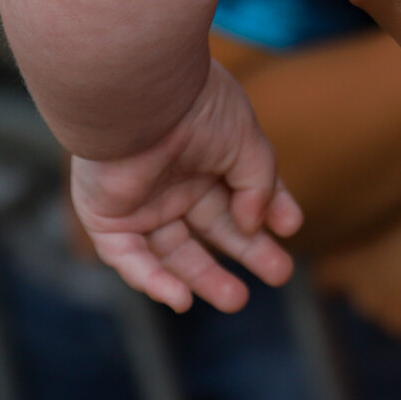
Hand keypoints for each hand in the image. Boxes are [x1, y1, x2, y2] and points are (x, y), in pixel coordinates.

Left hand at [69, 57, 303, 311]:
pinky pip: (129, 259)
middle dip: (247, 251)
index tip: (291, 227)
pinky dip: (152, 281)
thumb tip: (254, 225)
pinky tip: (181, 300)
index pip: (242, 191)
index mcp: (206, 155)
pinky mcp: (108, 219)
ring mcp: (141, 202)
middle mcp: (173, 180)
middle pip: (213, 228)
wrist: (140, 98)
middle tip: (280, 274)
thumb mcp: (247, 143)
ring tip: (238, 300)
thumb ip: (260, 184)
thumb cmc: (196, 107)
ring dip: (203, 278)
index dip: (269, 210)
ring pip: (173, 253)